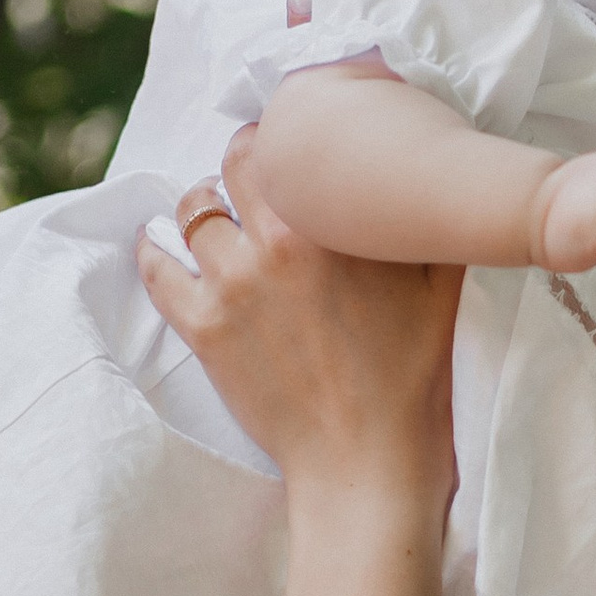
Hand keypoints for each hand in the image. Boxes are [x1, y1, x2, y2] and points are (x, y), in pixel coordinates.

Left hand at [138, 124, 459, 499]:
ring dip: (203, 205)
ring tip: (218, 214)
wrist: (367, 460)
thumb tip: (424, 171)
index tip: (289, 143)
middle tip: (255, 172)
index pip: (282, 143)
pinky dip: (153, 250)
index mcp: (330, 225)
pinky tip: (158, 244)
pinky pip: (157, 270)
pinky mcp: (203, 330)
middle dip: (241, 161)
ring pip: (192, 212)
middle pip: (232, 166)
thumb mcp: (442, 282)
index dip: (282, 136)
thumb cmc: (414, 375)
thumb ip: (422, 219)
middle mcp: (274, 244)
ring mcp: (231, 287)